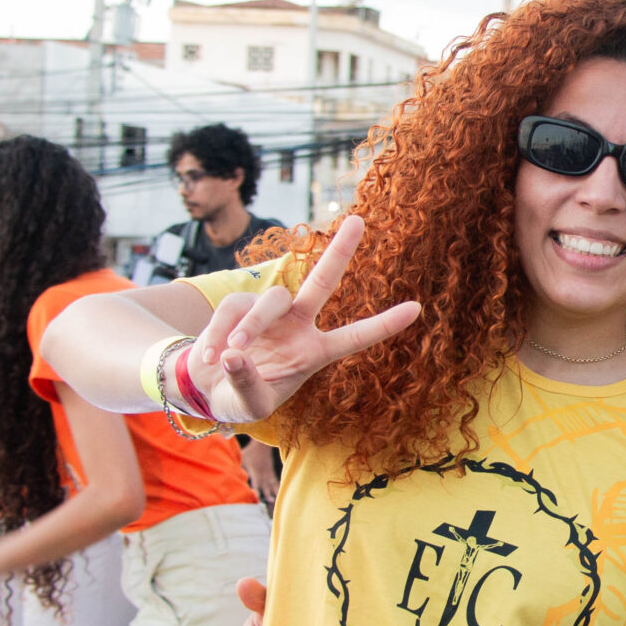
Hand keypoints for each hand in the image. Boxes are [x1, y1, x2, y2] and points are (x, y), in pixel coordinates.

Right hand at [186, 217, 421, 422]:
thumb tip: (234, 355)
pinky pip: (231, 310)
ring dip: (248, 328)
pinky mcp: (239, 303)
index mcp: (315, 352)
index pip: (355, 337)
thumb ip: (247, 385)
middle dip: (339, 251)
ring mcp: (270, 311)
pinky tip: (209, 358)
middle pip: (322, 281)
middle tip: (359, 220)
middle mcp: (298, 324)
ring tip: (230, 354)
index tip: (416, 308)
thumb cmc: (240, 398)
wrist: (208, 389)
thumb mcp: (250, 406)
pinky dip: (216, 335)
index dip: (383, 324)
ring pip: (268, 302)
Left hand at [240, 440, 280, 508]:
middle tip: (268, 503)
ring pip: (271, 485)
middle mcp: (263, 473)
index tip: (257, 497)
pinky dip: (277, 488)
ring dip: (273, 493)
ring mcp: (268, 473)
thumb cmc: (250, 452)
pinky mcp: (271, 473)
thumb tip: (232, 473)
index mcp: (256, 470)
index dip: (257, 489)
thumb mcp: (243, 458)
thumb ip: (239, 466)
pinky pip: (275, 482)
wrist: (262, 445)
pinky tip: (279, 495)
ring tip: (273, 501)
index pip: (256, 481)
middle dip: (266, 494)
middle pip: (265, 485)